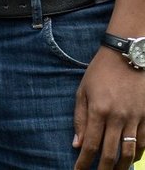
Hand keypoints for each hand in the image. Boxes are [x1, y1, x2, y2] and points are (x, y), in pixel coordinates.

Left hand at [73, 49, 144, 169]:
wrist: (127, 56)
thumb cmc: (100, 72)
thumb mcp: (83, 91)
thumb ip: (80, 118)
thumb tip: (77, 144)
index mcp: (98, 110)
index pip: (90, 145)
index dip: (85, 162)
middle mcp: (117, 117)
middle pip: (110, 153)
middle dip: (103, 169)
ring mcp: (135, 118)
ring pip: (130, 151)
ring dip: (122, 166)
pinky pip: (144, 141)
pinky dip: (138, 153)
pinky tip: (132, 158)